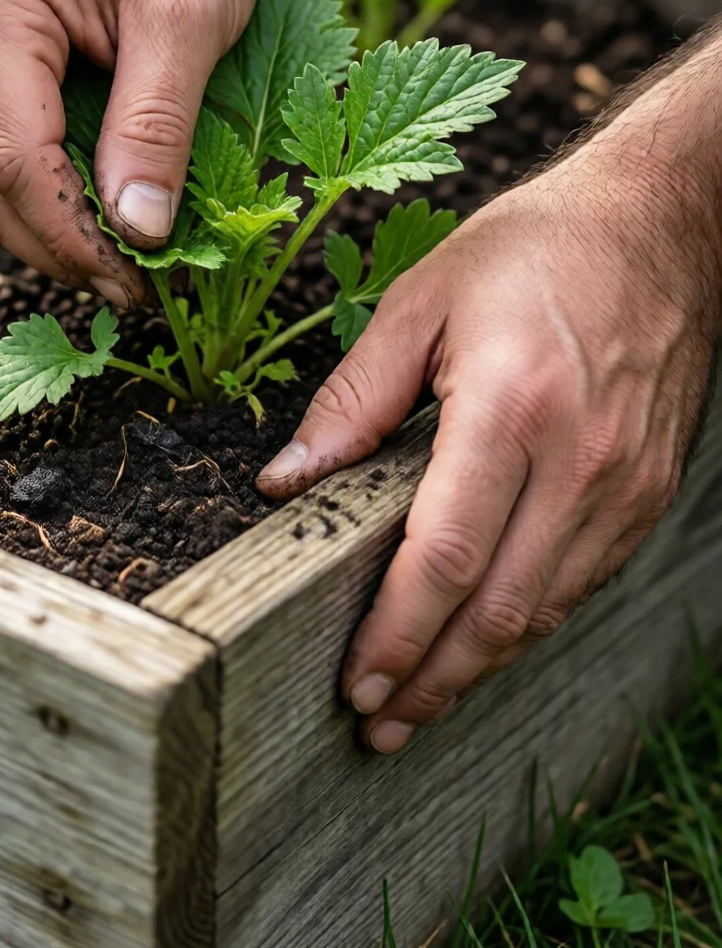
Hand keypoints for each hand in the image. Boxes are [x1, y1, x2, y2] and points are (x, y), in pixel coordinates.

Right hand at [0, 0, 262, 303]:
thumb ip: (156, 125)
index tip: (137, 284)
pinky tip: (102, 213)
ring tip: (125, 261)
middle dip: (55, 249)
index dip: (75, 240)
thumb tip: (138, 234)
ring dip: (46, 230)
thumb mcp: (189, 17)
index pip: (18, 164)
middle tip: (133, 289)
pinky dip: (44, 193)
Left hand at [257, 116, 719, 753]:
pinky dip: (528, 619)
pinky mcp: (648, 489)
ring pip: (546, 607)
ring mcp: (625, 483)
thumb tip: (286, 482)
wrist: (661, 225)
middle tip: (379, 722)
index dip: (398, 633)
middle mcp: (579, 459)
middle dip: (433, 677)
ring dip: (480, 665)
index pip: (446, 556)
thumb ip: (352, 398)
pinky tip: (485, 638)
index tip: (356, 682)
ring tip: (420, 700)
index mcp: (512, 406)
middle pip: (499, 607)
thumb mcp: (422, 297)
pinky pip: (582, 579)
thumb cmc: (534, 250)